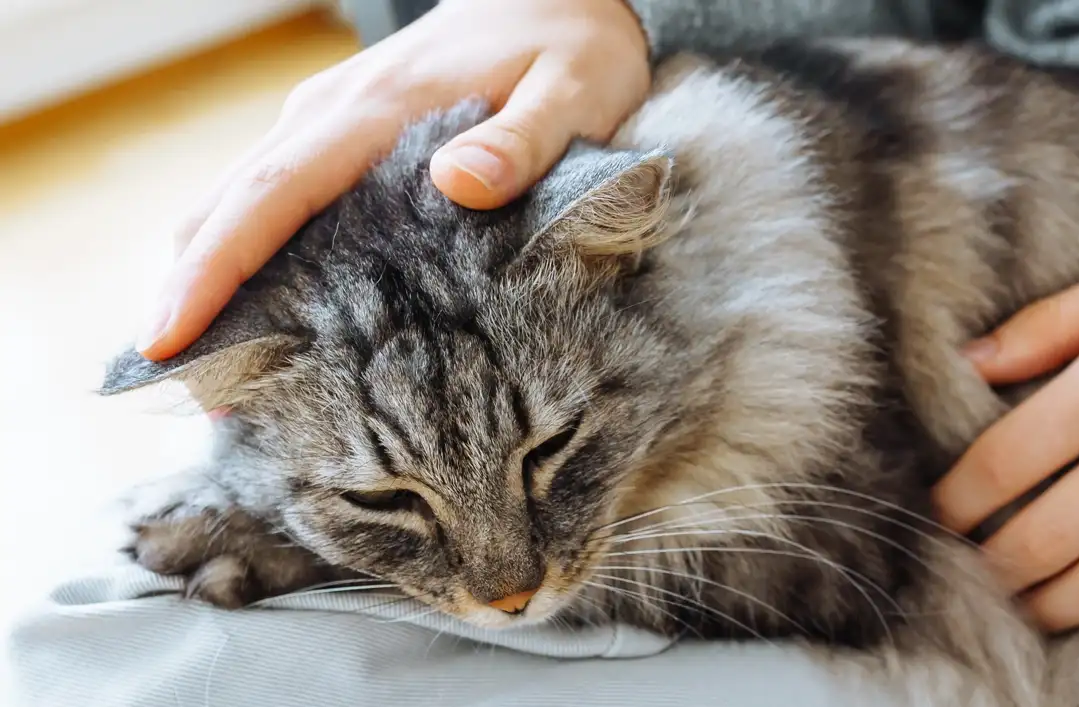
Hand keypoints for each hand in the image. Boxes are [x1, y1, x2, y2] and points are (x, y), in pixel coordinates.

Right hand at [138, 0, 649, 359]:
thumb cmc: (572, 48)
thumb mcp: (573, 92)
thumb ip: (522, 141)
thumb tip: (456, 183)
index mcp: (378, 111)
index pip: (272, 193)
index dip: (214, 270)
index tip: (168, 340)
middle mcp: (329, 115)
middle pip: (227, 206)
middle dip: (192, 297)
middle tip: (190, 399)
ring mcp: (326, 123)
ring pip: (237, 204)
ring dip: (212, 283)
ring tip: (216, 386)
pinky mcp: (337, 136)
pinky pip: (270, 200)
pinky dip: (245, 259)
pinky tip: (260, 326)